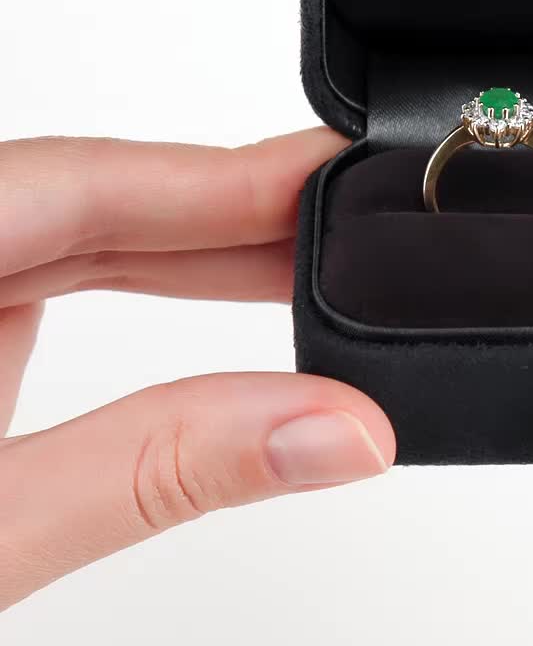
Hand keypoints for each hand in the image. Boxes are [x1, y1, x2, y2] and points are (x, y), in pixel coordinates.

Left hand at [0, 130, 394, 610]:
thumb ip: (162, 472)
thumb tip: (333, 429)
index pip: (74, 180)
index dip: (220, 174)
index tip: (329, 175)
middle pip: (91, 199)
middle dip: (228, 216)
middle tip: (348, 226)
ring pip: (86, 237)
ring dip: (203, 253)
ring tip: (311, 265)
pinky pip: (71, 280)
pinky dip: (160, 289)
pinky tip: (228, 296)